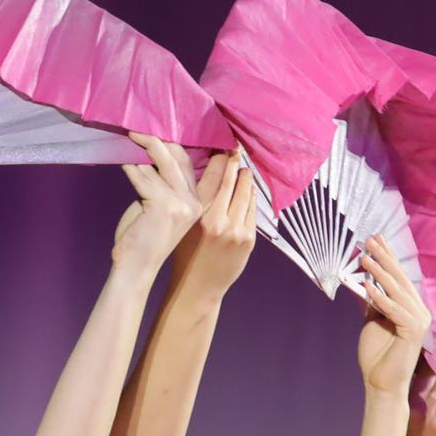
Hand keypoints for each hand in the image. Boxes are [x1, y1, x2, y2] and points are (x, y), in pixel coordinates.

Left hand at [111, 134, 201, 272]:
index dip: (175, 145)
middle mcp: (192, 202)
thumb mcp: (159, 208)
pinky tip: (122, 160)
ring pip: (158, 165)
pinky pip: (142, 177)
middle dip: (156, 141)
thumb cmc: (143, 238)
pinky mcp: (162, 205)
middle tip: (137, 132)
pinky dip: (130, 167)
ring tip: (128, 142)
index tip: (159, 132)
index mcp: (196, 202)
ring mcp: (180, 203)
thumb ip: (160, 185)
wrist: (136, 266)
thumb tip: (148, 155)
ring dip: (139, 153)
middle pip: (177, 158)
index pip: (189, 165)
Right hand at [170, 151, 257, 296]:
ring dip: (245, 179)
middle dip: (235, 163)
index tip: (223, 148)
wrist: (197, 288)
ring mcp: (236, 229)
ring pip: (246, 193)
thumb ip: (194, 201)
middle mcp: (218, 219)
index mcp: (197, 213)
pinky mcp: (248, 239)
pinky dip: (251, 198)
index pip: (213, 175)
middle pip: (232, 180)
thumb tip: (206, 173)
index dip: (220, 159)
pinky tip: (248, 191)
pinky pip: (252, 211)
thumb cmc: (183, 254)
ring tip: (244, 170)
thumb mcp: (182, 224)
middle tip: (236, 150)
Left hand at [354, 239, 430, 397]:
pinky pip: (394, 310)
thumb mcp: (372, 320)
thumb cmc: (377, 354)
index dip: (388, 257)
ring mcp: (419, 321)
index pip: (399, 277)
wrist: (380, 382)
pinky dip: (380, 298)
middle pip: (400, 279)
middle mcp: (419, 311)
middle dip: (384, 258)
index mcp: (411, 307)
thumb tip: (366, 280)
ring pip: (397, 292)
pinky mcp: (413, 332)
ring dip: (379, 273)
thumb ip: (374, 301)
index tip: (375, 239)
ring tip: (364, 257)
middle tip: (369, 240)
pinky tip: (367, 286)